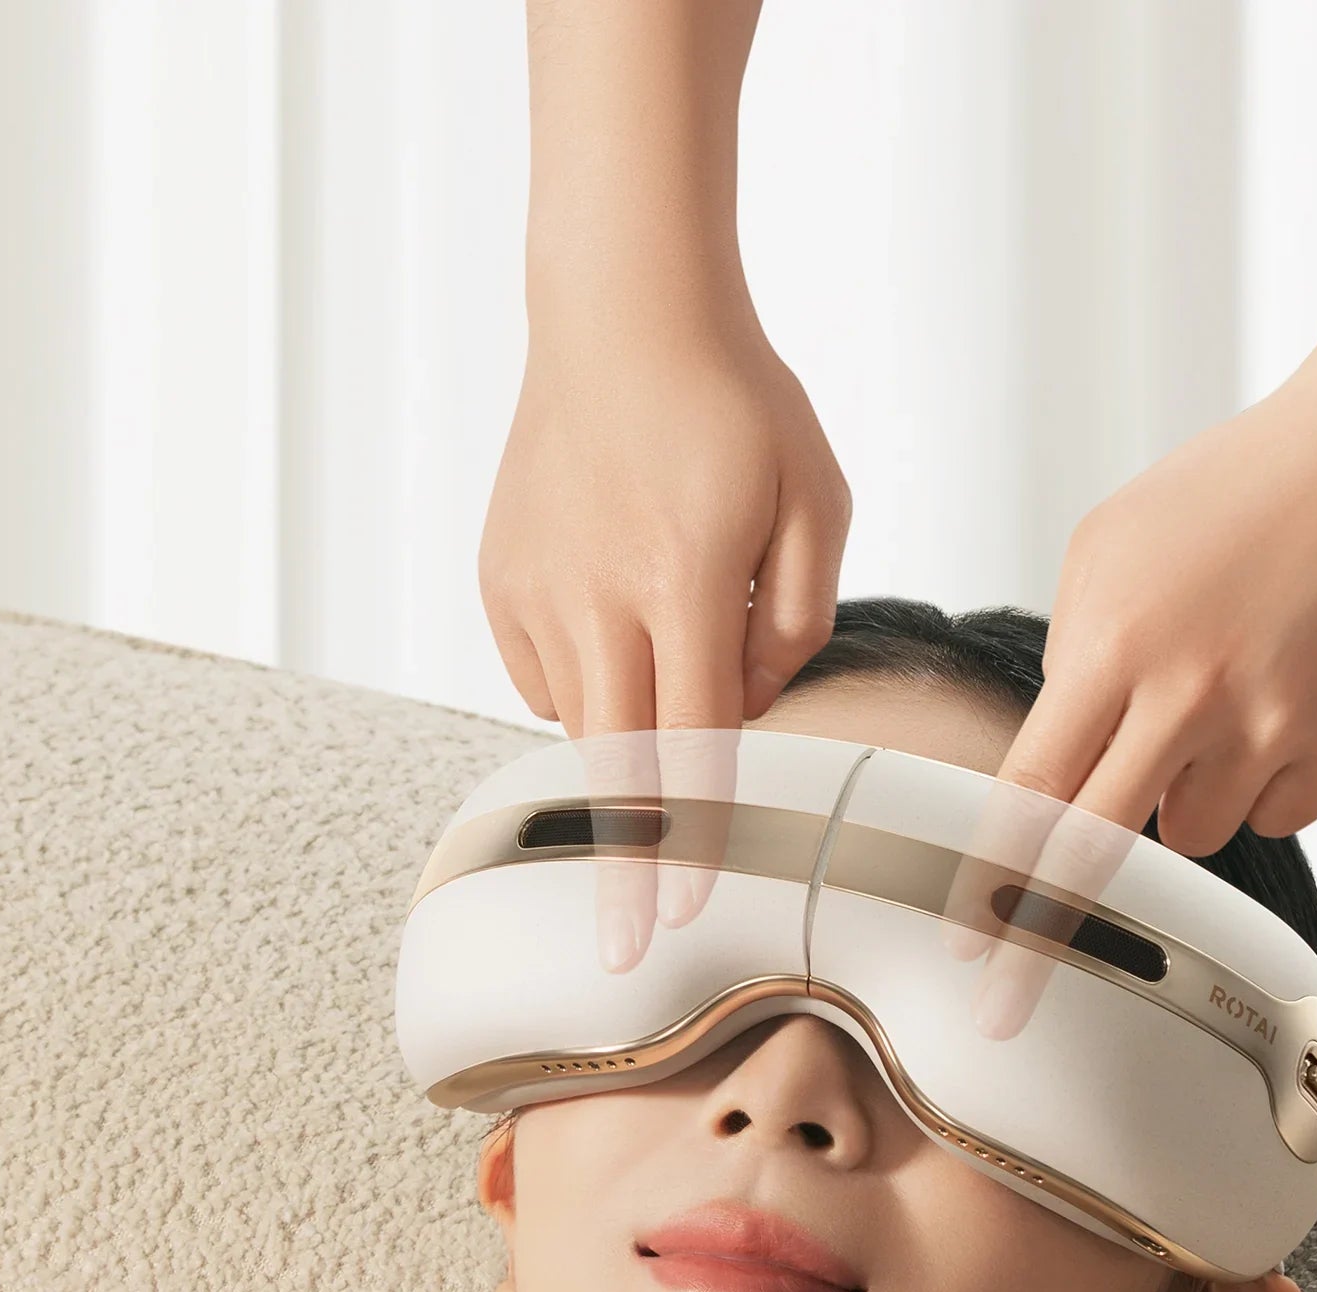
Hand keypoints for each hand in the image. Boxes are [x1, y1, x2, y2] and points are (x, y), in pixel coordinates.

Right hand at [479, 310, 849, 968]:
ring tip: (658, 662)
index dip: (688, 839)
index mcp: (683, 578)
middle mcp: (597, 592)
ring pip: (582, 717)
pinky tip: (617, 622)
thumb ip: (799, 623)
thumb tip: (749, 708)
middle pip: (614, 763)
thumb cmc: (739, 404)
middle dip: (620, 866)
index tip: (674, 920)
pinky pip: (544, 674)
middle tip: (619, 955)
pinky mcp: (500, 577)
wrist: (622, 310)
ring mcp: (535, 586)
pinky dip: (587, 681)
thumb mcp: (817, 502)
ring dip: (626, 739)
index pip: (690, 742)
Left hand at [939, 372, 1316, 1036]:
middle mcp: (1190, 697)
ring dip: (1179, 800)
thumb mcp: (1110, 548)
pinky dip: (1260, 781)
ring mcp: (1274, 727)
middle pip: (1095, 854)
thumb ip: (1073, 659)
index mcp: (1115, 643)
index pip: (1031, 793)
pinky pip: (1271, 815)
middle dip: (1040, 941)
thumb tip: (1058, 763)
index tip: (961, 944)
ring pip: (1190, 835)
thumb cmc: (1230, 494)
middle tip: (1000, 1010)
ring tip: (1215, 705)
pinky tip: (1279, 700)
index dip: (990, 878)